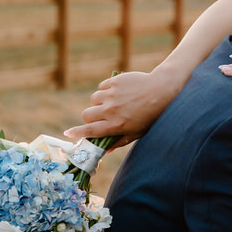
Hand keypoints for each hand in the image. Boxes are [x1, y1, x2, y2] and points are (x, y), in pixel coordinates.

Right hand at [64, 68, 182, 145]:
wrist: (162, 91)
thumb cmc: (151, 115)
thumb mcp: (137, 132)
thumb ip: (120, 141)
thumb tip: (106, 150)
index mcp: (116, 125)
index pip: (90, 131)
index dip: (77, 133)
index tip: (68, 133)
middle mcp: (111, 110)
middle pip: (87, 115)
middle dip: (90, 117)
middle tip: (100, 117)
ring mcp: (112, 95)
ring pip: (94, 99)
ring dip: (100, 102)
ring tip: (114, 102)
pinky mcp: (114, 82)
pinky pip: (102, 87)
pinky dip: (106, 90)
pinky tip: (119, 92)